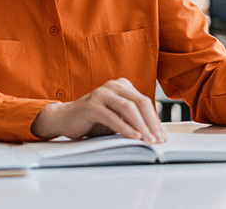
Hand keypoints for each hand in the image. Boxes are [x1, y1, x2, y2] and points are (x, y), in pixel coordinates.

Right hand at [30, 78, 166, 143]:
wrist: (64, 118)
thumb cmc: (92, 120)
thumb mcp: (116, 118)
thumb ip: (131, 120)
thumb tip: (154, 133)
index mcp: (122, 86)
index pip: (144, 102)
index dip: (155, 120)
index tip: (162, 136)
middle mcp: (112, 86)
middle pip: (140, 102)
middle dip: (151, 123)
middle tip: (158, 139)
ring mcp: (101, 93)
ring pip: (128, 108)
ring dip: (141, 126)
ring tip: (148, 140)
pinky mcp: (91, 105)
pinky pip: (112, 117)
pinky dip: (125, 128)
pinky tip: (134, 136)